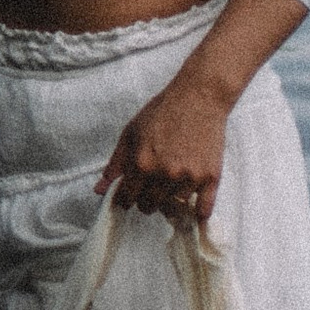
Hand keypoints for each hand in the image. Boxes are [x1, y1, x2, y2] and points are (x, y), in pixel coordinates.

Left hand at [98, 70, 227, 221]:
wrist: (199, 96)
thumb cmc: (162, 112)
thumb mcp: (131, 132)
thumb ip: (115, 163)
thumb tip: (99, 190)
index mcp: (141, 163)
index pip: (127, 198)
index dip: (126, 197)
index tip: (130, 195)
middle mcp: (164, 174)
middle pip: (150, 206)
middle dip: (146, 199)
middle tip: (151, 186)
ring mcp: (189, 178)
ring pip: (174, 205)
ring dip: (171, 198)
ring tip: (172, 180)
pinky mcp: (210, 177)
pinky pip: (203, 209)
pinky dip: (199, 213)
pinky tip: (195, 211)